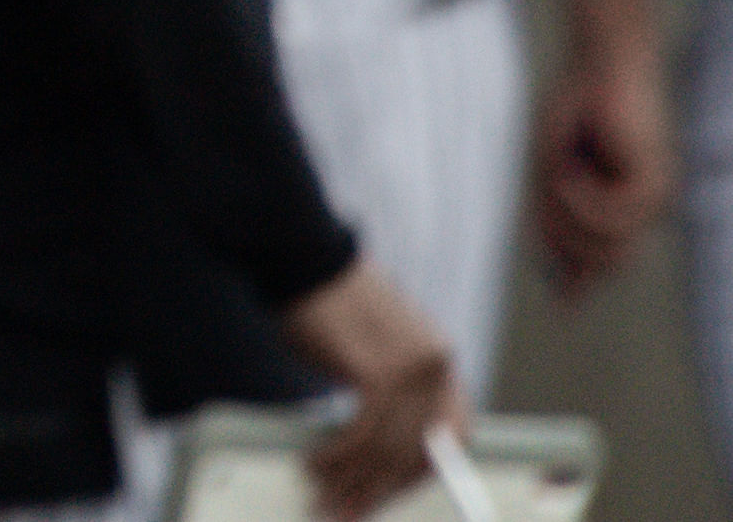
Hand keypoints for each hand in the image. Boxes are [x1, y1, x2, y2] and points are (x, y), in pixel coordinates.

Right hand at [280, 259, 464, 519]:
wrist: (301, 257)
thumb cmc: (326, 302)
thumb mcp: (373, 346)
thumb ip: (387, 387)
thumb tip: (375, 448)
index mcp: (440, 359)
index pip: (452, 436)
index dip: (421, 470)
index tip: (388, 491)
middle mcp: (436, 366)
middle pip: (416, 449)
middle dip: (379, 488)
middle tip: (348, 509)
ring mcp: (412, 369)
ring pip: (388, 447)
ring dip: (353, 478)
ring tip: (324, 493)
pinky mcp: (379, 370)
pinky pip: (363, 432)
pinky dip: (339, 454)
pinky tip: (318, 461)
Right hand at [534, 33, 675, 294]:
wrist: (599, 63)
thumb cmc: (575, 108)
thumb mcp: (552, 171)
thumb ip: (556, 222)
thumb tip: (564, 284)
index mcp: (624, 206)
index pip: (607, 261)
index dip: (582, 281)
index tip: (566, 304)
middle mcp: (645, 209)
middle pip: (602, 260)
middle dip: (562, 234)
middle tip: (548, 187)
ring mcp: (654, 198)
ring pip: (606, 243)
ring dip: (568, 213)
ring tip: (559, 172)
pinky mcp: (653, 182)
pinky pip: (612, 217)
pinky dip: (581, 198)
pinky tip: (571, 171)